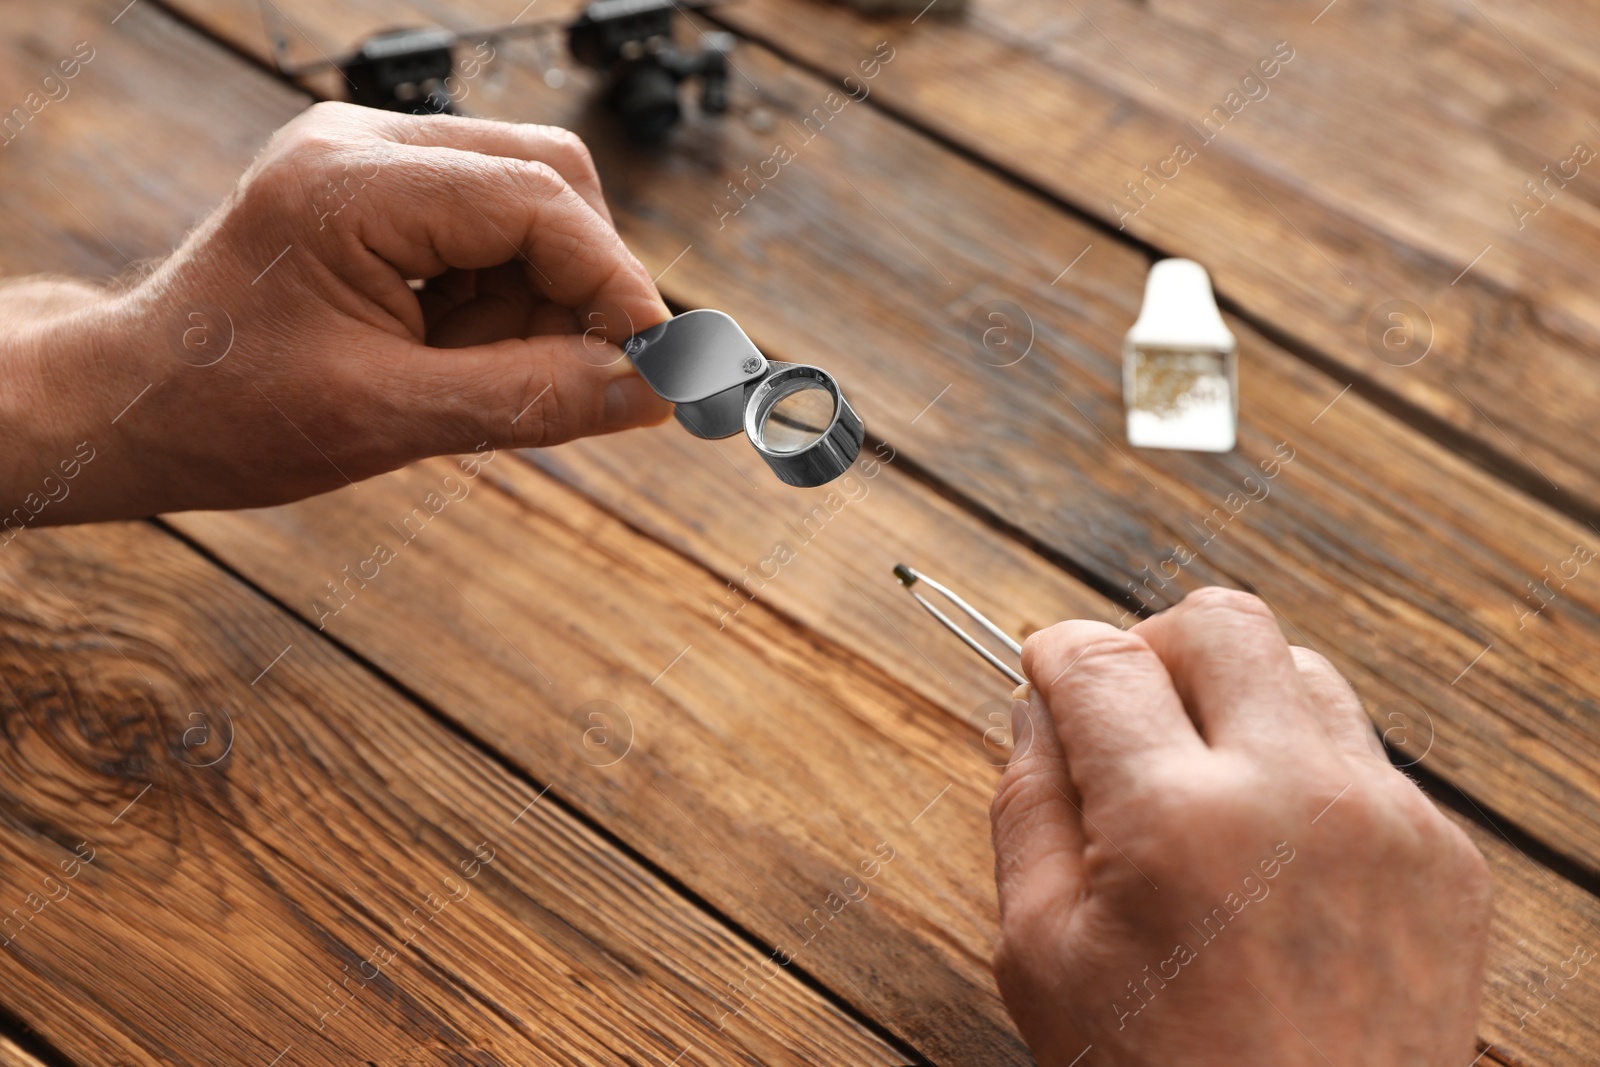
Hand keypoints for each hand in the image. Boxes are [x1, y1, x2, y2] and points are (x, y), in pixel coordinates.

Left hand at [0, 102, 670, 522]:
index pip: (537, 199)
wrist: (134, 405)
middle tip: (585, 374)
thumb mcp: (391, 420)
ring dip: (543, 297)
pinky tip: (460, 354)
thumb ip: (533, 400)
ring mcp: (369, 161)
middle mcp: (361, 144)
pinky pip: (489, 228)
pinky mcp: (379, 193)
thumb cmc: (226, 412)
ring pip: (528, 201)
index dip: (614, 282)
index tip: (657, 361)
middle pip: (546, 177)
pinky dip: (505, 298)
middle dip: (584, 282)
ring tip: (481, 374)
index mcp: (349, 183)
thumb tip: (652, 390)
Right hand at [990, 587, 1490, 1065]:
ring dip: (1236, 698)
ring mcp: (1388, 821)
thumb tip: (1037, 706)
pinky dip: (1302, 769)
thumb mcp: (1042, 952)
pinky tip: (1270, 850)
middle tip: (1124, 711)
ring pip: (1302, 670)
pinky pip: (1362, 754)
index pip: (1101, 658)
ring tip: (1201, 781)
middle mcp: (1297, 795)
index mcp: (1177, 820)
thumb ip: (1028, 805)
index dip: (1054, 652)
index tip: (1045, 670)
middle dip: (1153, 646)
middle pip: (1220, 621)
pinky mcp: (1445, 857)